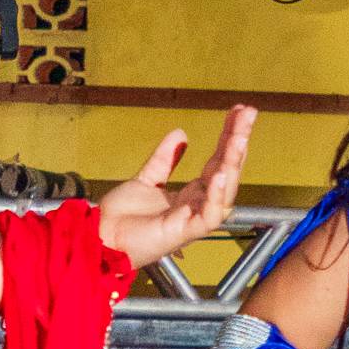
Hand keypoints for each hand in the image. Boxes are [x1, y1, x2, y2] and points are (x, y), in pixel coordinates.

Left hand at [96, 106, 256, 278]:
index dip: (228, 137)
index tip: (239, 112)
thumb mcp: (146, 178)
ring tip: (239, 139)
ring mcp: (193, 218)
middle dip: (238, 142)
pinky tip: (221, 175)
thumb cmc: (122, 217)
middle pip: (227, 170)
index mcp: (191, 194)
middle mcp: (197, 205)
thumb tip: (181, 133)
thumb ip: (164, 159)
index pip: (218, 160)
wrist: (100, 236)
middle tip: (249, 114)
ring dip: (233, 163)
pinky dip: (217, 196)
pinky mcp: (185, 232)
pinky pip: (210, 216)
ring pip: (225, 191)